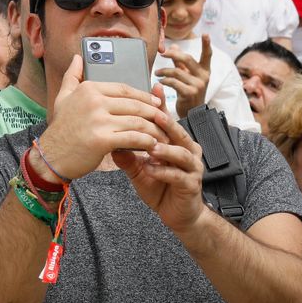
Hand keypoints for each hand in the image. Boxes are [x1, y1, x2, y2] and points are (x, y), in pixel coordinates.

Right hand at [35, 55, 168, 180]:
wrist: (51, 156)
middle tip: (164, 119)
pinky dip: (146, 142)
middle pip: (134, 104)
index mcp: (88, 89)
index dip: (144, 96)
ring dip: (154, 129)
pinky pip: (133, 138)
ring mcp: (98, 120)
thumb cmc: (61, 128)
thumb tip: (78, 57)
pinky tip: (152, 146)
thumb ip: (73, 76)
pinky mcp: (103, 140)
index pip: (124, 89)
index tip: (155, 102)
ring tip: (162, 135)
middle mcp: (94, 101)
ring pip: (137, 121)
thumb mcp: (63, 97)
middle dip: (153, 113)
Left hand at [112, 88, 207, 234]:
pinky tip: (151, 169)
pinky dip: (164, 171)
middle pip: (178, 132)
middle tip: (152, 115)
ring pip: (182, 153)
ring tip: (151, 146)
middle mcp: (188, 151)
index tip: (152, 87)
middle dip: (166, 123)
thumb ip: (127, 155)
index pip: (167, 121)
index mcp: (177, 142)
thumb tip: (109, 140)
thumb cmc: (159, 187)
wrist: (177, 214)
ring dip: (166, 148)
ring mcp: (192, 168)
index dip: (160, 105)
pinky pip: (178, 176)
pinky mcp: (191, 185)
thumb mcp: (139, 169)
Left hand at [156, 35, 212, 117]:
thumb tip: (175, 46)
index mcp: (205, 71)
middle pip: (186, 58)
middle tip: (163, 53)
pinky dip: (165, 80)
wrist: (192, 114)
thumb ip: (181, 63)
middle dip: (172, 54)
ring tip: (157, 72)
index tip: (206, 34)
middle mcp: (204, 77)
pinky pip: (173, 82)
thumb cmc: (188, 92)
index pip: (207, 56)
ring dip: (164, 70)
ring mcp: (198, 85)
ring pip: (176, 71)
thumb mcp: (187, 76)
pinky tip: (160, 81)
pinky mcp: (190, 93)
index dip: (207, 44)